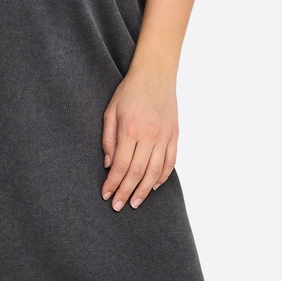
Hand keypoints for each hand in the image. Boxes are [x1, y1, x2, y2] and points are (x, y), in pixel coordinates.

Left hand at [101, 65, 177, 209]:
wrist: (156, 74)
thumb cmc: (130, 91)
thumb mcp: (111, 111)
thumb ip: (108, 139)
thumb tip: (108, 165)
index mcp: (131, 130)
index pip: (121, 166)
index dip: (113, 184)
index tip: (106, 194)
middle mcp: (149, 136)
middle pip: (137, 173)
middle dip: (126, 192)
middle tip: (118, 206)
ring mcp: (165, 136)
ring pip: (155, 172)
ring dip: (144, 190)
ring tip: (135, 202)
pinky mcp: (174, 135)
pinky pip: (170, 161)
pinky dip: (162, 176)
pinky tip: (154, 186)